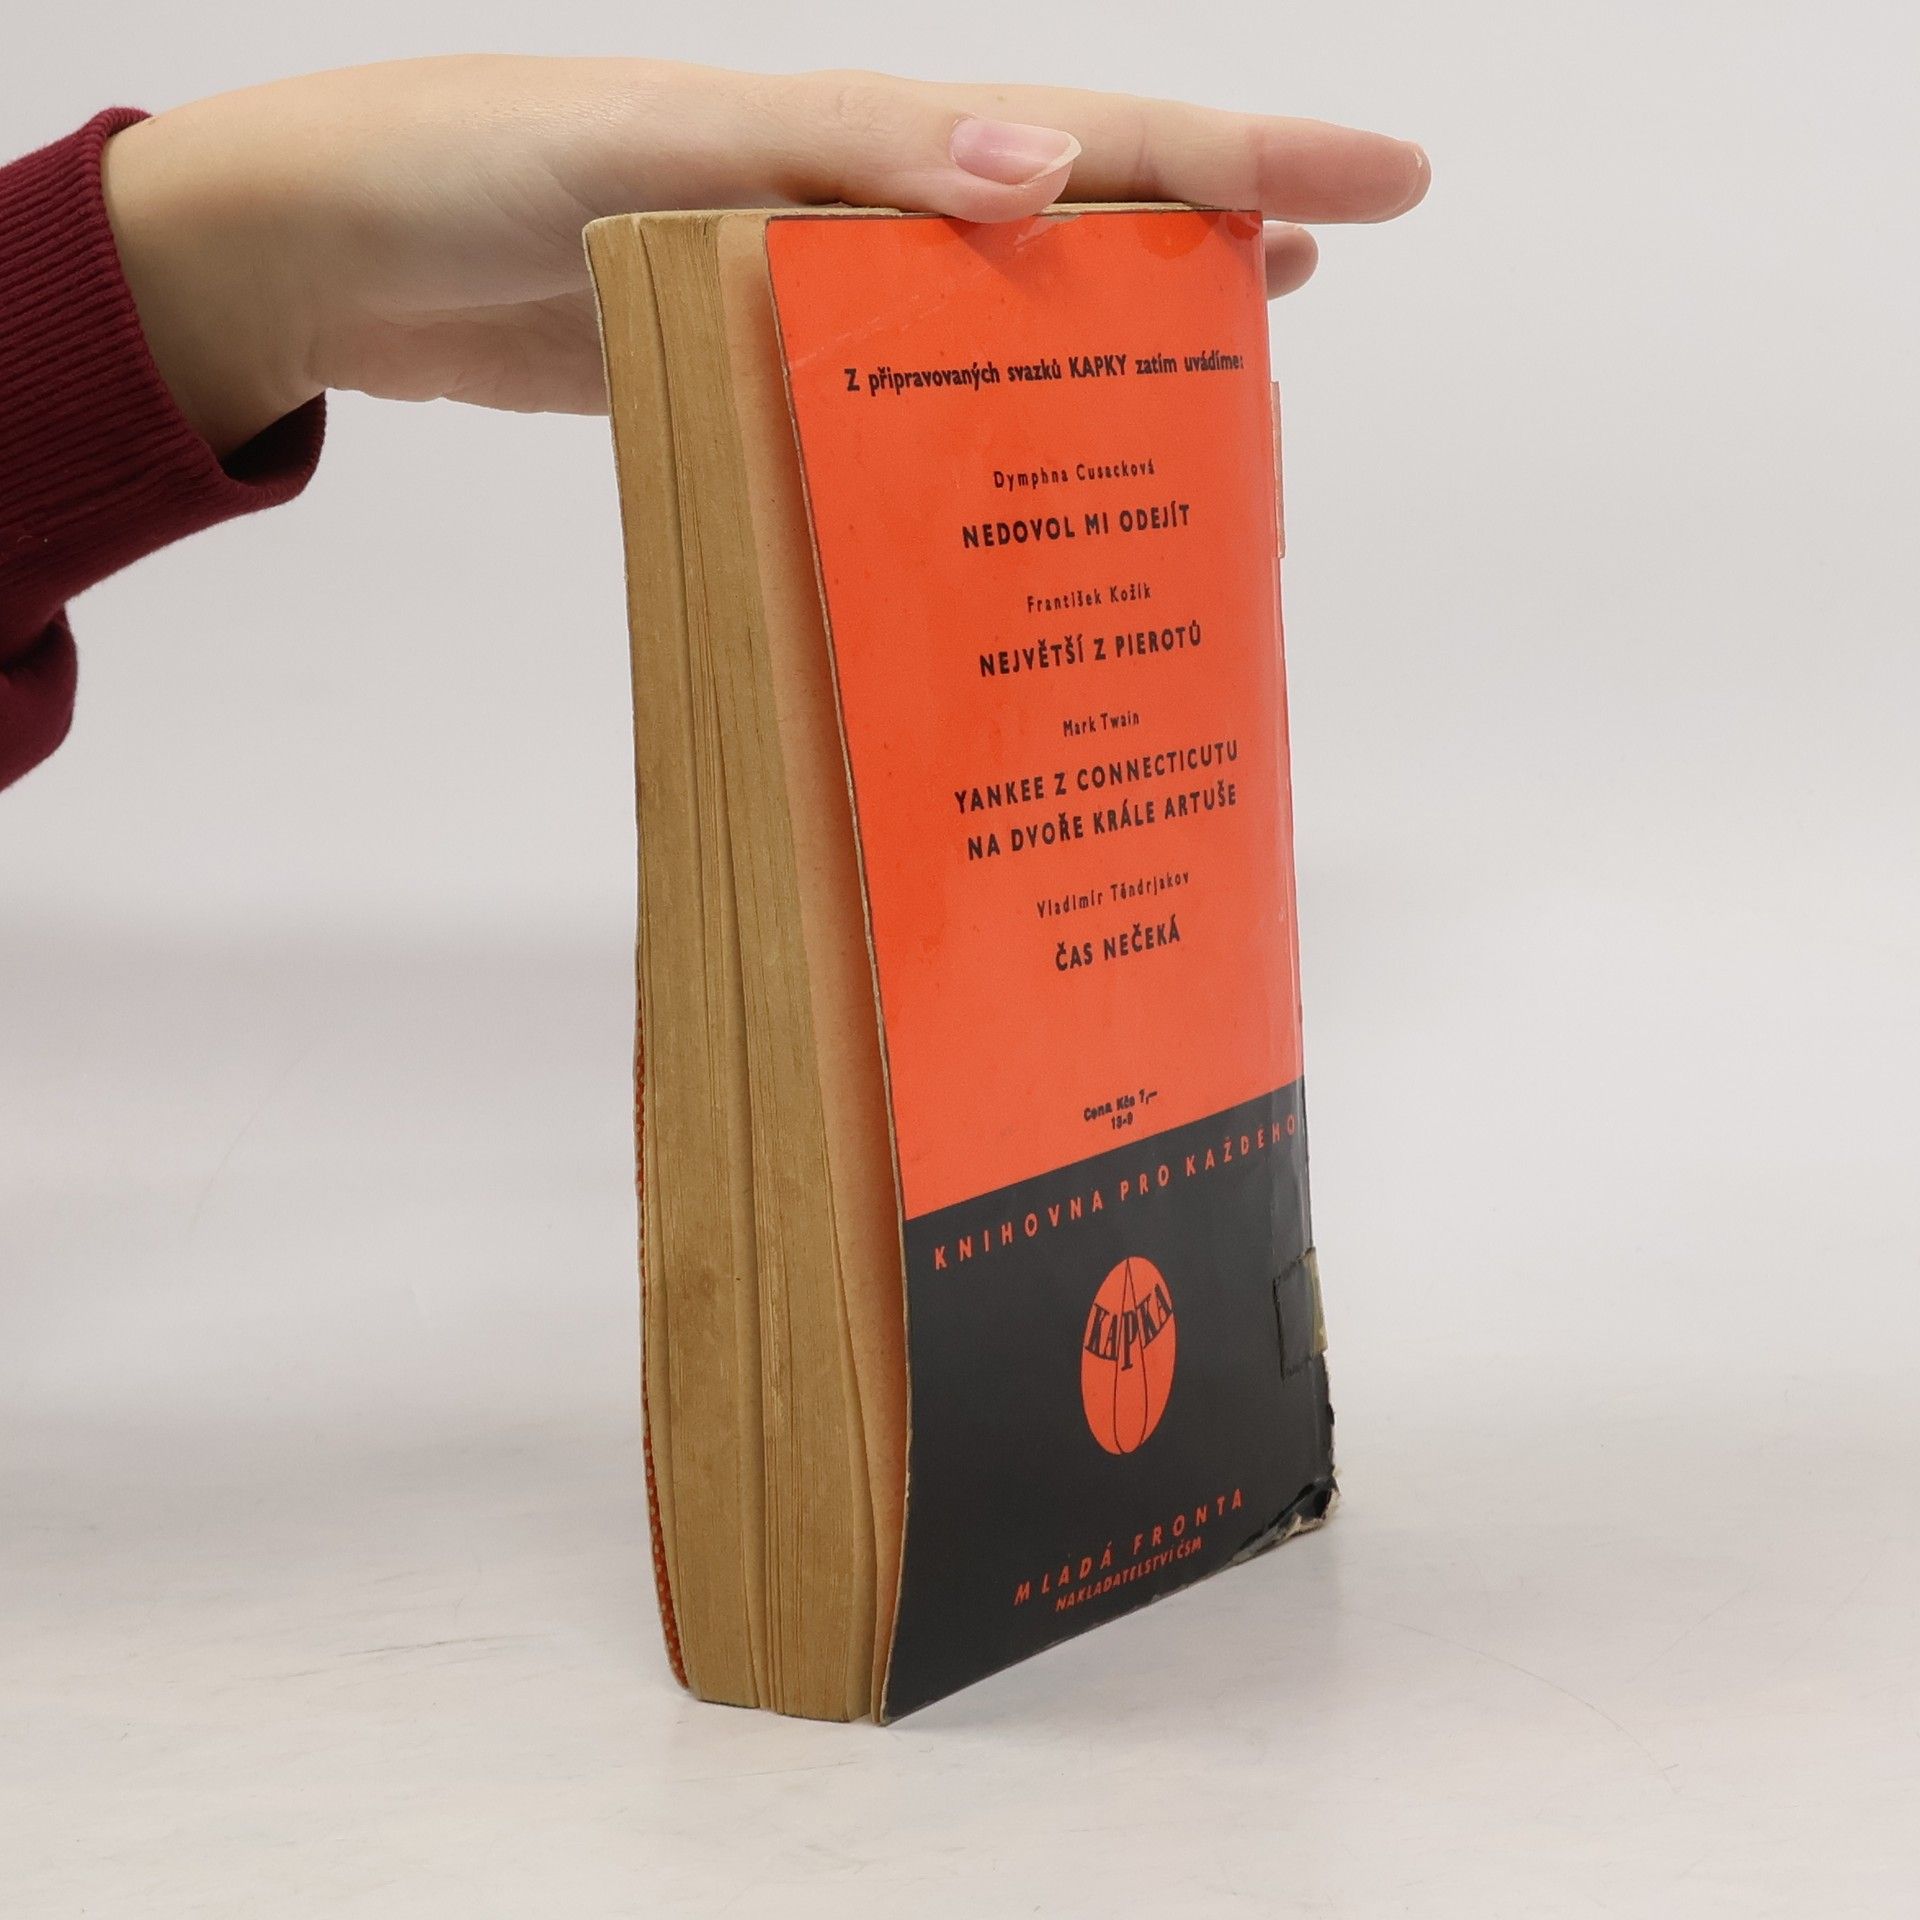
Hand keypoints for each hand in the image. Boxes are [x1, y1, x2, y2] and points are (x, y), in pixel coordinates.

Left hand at [100, 57, 1429, 455]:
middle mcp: (866, 215)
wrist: (352, 252)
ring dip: (1101, 352)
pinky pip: (900, 412)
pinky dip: (972, 440)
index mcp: (870, 139)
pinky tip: (1011, 484)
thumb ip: (845, 154)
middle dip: (1203, 250)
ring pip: (998, 329)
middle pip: (1074, 231)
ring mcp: (819, 302)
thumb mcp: (666, 141)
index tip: (1388, 184)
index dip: (1246, 160)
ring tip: (1206, 395)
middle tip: (1315, 293)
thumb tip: (1045, 174)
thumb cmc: (487, 164)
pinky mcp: (765, 383)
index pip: (1097, 140)